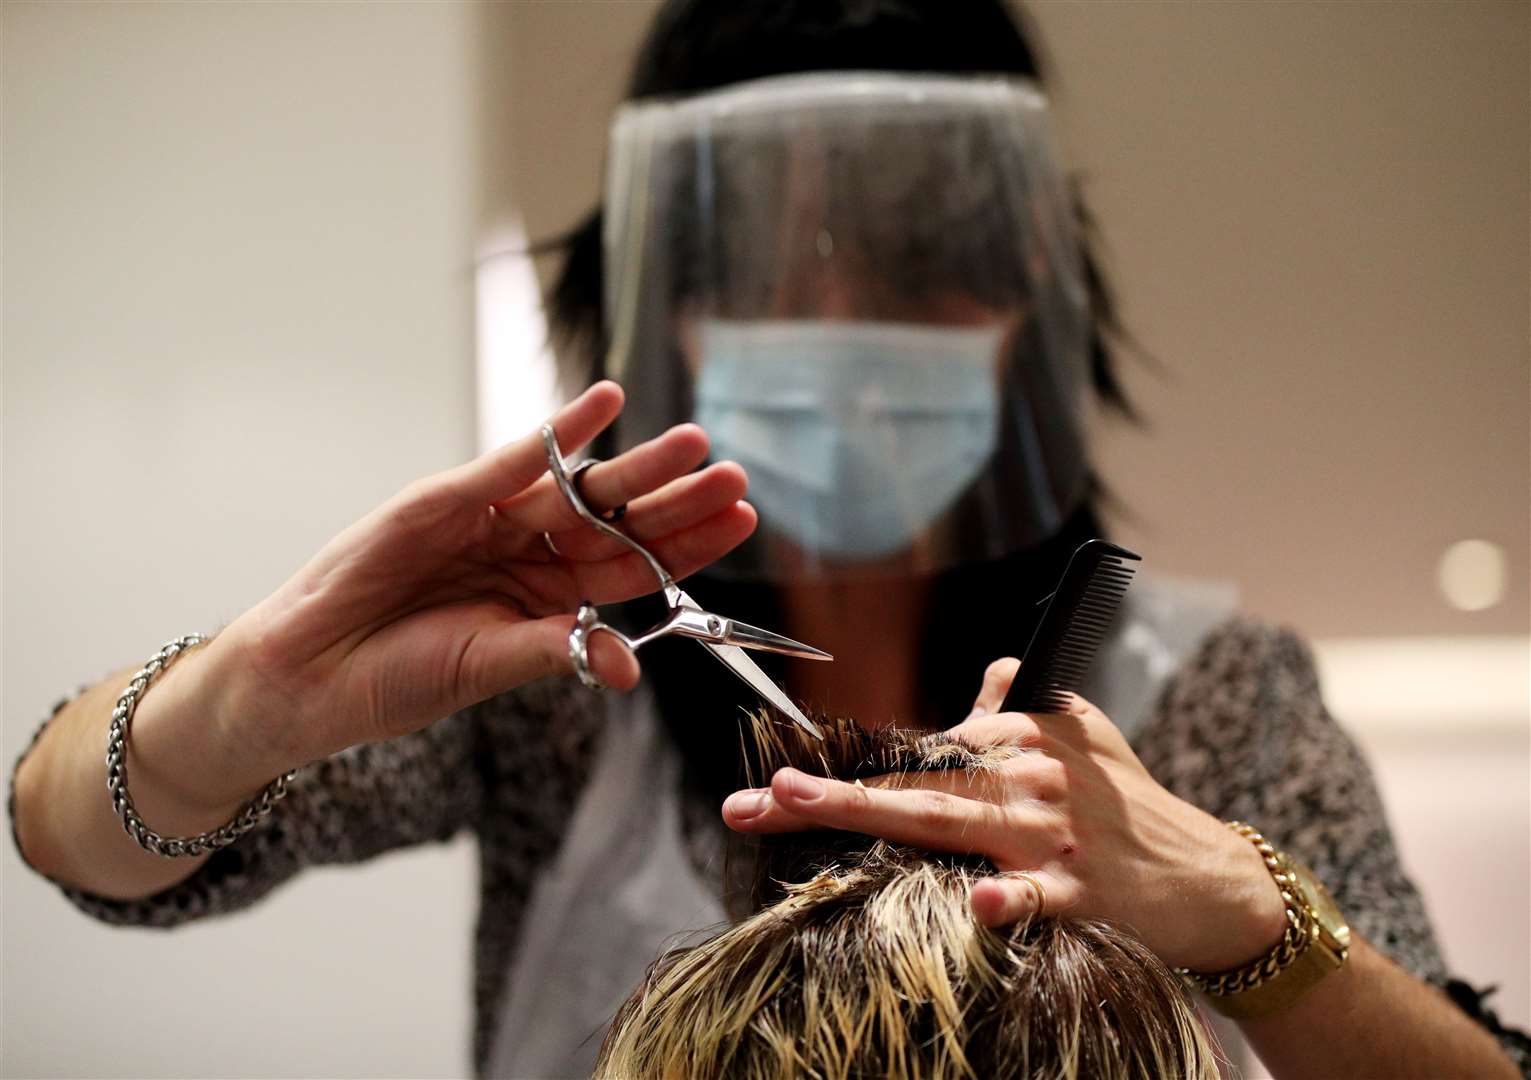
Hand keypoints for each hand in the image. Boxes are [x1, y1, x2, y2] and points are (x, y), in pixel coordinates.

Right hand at [222, 381, 754, 767]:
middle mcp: (527, 552)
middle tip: (734, 473)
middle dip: (676, 497)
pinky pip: (512, 460)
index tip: (743, 517)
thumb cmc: (395, 680)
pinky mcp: (445, 499)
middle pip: (617, 520)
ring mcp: (489, 521)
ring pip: (577, 487)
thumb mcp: (487, 668)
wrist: (309, 676)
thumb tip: (629, 667)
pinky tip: (602, 405)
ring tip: (692, 442)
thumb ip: (556, 654)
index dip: (687, 542)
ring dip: (635, 464)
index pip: (632, 564)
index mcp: (547, 597)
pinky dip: (555, 432)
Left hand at [722, 658, 1288, 971]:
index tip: (773, 783)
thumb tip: (992, 674)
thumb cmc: (1129, 806)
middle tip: (760, 797)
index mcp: (1017, 739)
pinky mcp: (1083, 889)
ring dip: (875, 814)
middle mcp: (1027, 775)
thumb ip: (1027, 709)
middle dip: (829, 792)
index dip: (843, 769)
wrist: (1208, 877)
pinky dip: (1012, 900)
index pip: (916, 750)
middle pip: (914, 780)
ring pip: (951, 822)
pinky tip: (985, 903)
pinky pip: (1039, 895)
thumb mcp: (1084, 738)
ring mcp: (1052, 833)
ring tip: (804, 808)